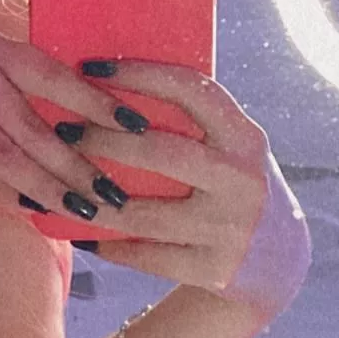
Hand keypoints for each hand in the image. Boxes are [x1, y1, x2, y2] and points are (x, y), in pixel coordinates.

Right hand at [0, 22, 147, 227]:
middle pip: (34, 124)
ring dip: (50, 188)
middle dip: (78, 162)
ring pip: (8, 154)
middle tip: (116, 192)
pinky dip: (6, 195)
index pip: (50, 74)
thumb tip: (59, 121)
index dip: (94, 101)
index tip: (134, 125)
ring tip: (87, 210)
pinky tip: (35, 213)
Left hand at [72, 61, 311, 318]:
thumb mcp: (229, 148)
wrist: (278, 262)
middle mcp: (241, 180)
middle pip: (160, 152)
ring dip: (95, 198)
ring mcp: (229, 229)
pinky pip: (147, 256)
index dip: (139, 74)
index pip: (191, 90)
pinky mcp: (213, 270)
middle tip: (64, 130)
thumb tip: (110, 84)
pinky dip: (109, 243)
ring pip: (145, 213)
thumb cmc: (230, 184)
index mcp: (244, 137)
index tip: (91, 66)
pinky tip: (80, 231)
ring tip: (60, 184)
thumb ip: (190, 122)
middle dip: (104, 139)